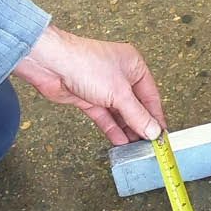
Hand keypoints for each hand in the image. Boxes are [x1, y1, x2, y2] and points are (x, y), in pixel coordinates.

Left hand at [13, 25, 166, 144]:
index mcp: (133, 65)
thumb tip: (153, 130)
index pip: (151, 96)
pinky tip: (120, 142)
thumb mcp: (119, 93)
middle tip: (149, 144)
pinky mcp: (88, 98)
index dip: (156, 116)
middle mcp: (120, 75)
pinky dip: (112, 130)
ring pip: (120, 113)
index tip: (161, 135)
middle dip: (141, 125)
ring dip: (127, 130)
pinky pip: (105, 117)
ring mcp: (103, 87)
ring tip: (136, 147)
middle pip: (136, 106)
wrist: (50, 64)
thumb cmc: (84, 63)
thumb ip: (137, 115)